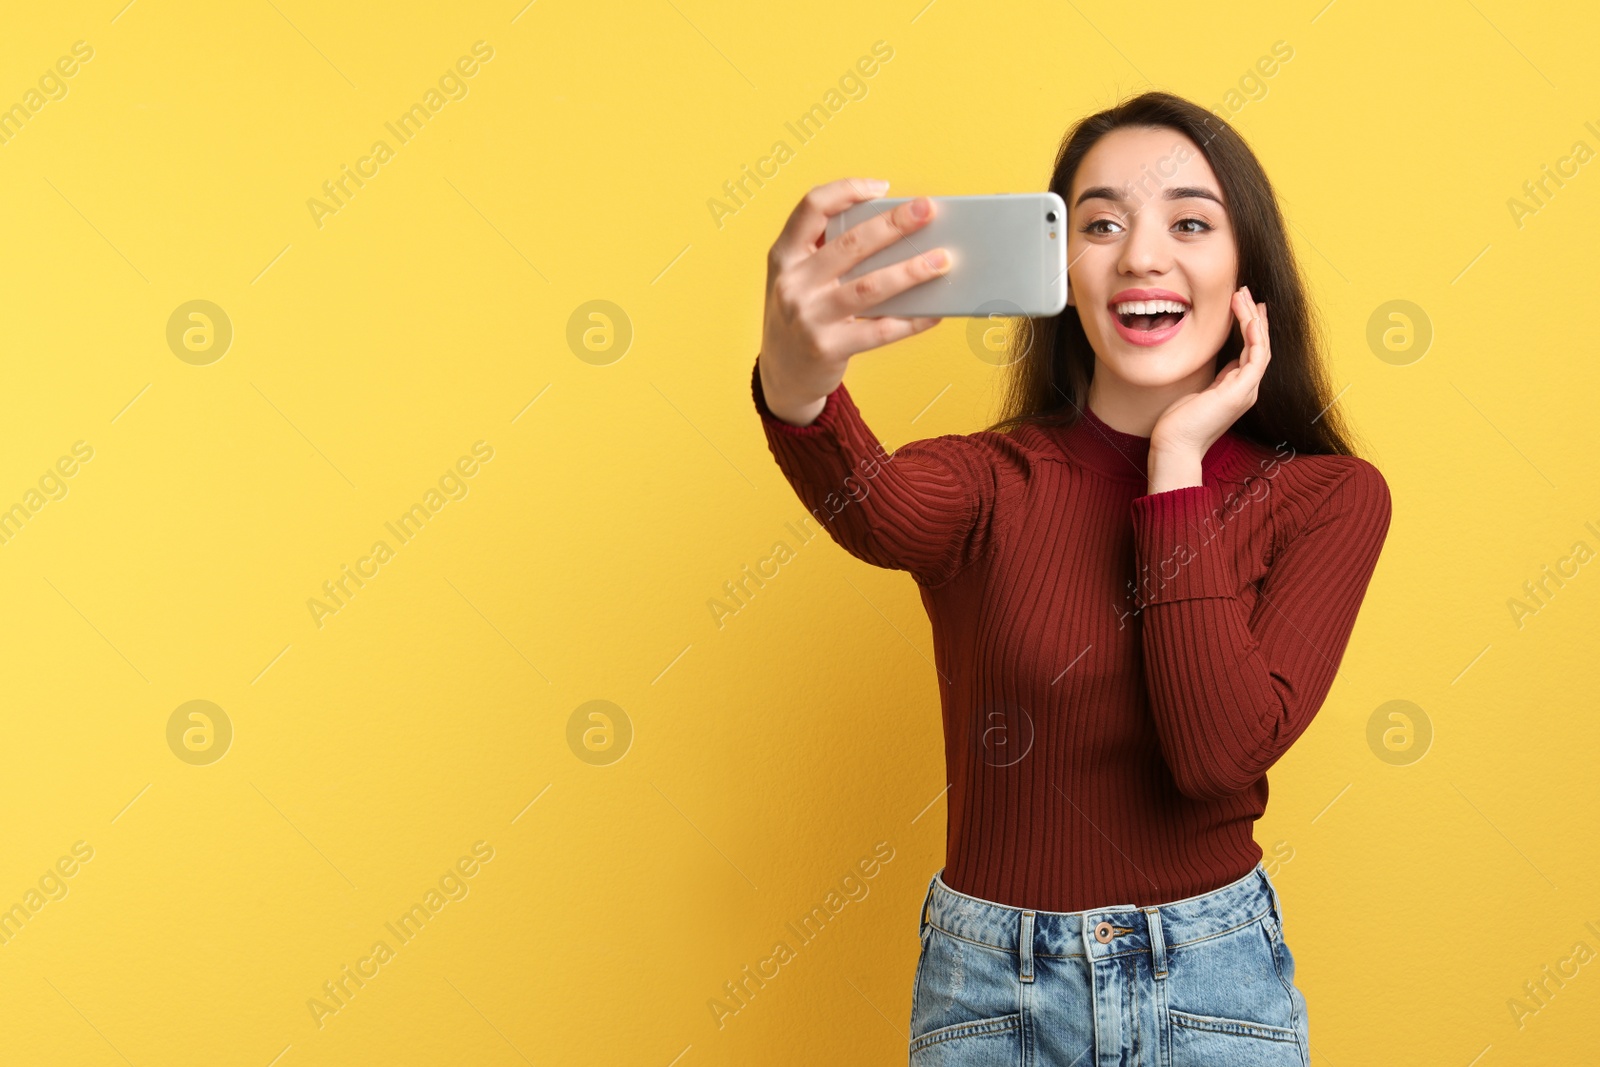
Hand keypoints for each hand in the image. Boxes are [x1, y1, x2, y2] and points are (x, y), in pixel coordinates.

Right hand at [757, 178, 950, 425]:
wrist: (781, 375)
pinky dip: (911, 320)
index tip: (881, 188)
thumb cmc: (802, 315)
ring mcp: (809, 317)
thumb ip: (828, 253)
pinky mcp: (828, 348)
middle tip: (927, 210)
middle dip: (894, 224)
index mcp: (785, 256)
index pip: (811, 207)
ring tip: (942, 260)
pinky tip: (934, 311)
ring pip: (870, 286)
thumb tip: (897, 232)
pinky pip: (880, 331)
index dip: (846, 190)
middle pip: (850, 243)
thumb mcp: (798, 278)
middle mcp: (793, 283)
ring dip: (911, 270)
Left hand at [1148, 285, 1270, 462]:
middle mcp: (1247, 389)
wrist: (1175, 446)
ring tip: (1245, 296)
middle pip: (1259, 345)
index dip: (1250, 327)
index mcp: (1237, 388)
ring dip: (1254, 319)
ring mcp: (1247, 390)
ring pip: (1260, 347)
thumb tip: (1221, 364)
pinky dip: (1255, 334)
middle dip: (1254, 316)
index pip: (1251, 351)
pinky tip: (1249, 316)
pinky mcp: (1241, 391)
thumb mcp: (1200, 392)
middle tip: (1246, 292)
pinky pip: (1256, 356)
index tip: (1244, 305)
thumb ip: (1214, 378)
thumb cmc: (1179, 423)